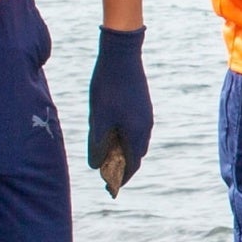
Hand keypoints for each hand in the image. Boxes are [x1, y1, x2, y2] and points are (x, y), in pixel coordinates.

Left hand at [86, 26, 153, 193]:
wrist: (121, 54)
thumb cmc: (107, 86)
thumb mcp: (98, 118)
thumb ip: (97, 144)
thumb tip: (95, 166)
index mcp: (136, 133)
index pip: (131, 165)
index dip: (121, 178)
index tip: (111, 187)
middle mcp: (146, 126)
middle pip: (136, 155)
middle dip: (122, 166)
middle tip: (106, 173)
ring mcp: (146, 115)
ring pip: (137, 141)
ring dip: (124, 151)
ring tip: (108, 155)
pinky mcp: (143, 105)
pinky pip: (137, 129)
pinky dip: (126, 138)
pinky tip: (113, 133)